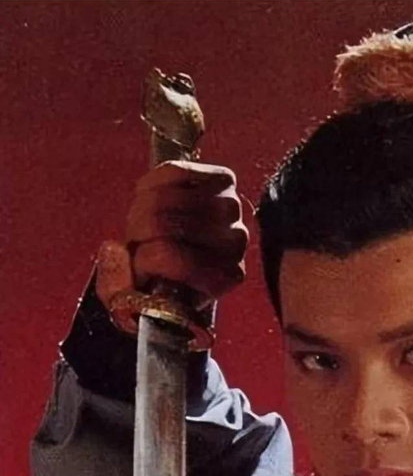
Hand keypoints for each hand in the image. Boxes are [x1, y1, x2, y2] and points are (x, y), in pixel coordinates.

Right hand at [97, 160, 248, 309]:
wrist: (191, 265)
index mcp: (222, 279)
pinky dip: (149, 185)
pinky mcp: (224, 180)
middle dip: (137, 234)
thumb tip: (115, 248)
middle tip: (135, 244)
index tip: (138, 271)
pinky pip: (173, 171)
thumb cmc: (165, 285)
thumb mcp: (138, 304)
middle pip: (164, 223)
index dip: (142, 262)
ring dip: (140, 211)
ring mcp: (232, 210)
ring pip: (165, 198)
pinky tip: (148, 200)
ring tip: (142, 227)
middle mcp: (235, 242)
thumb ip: (117, 290)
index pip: (172, 258)